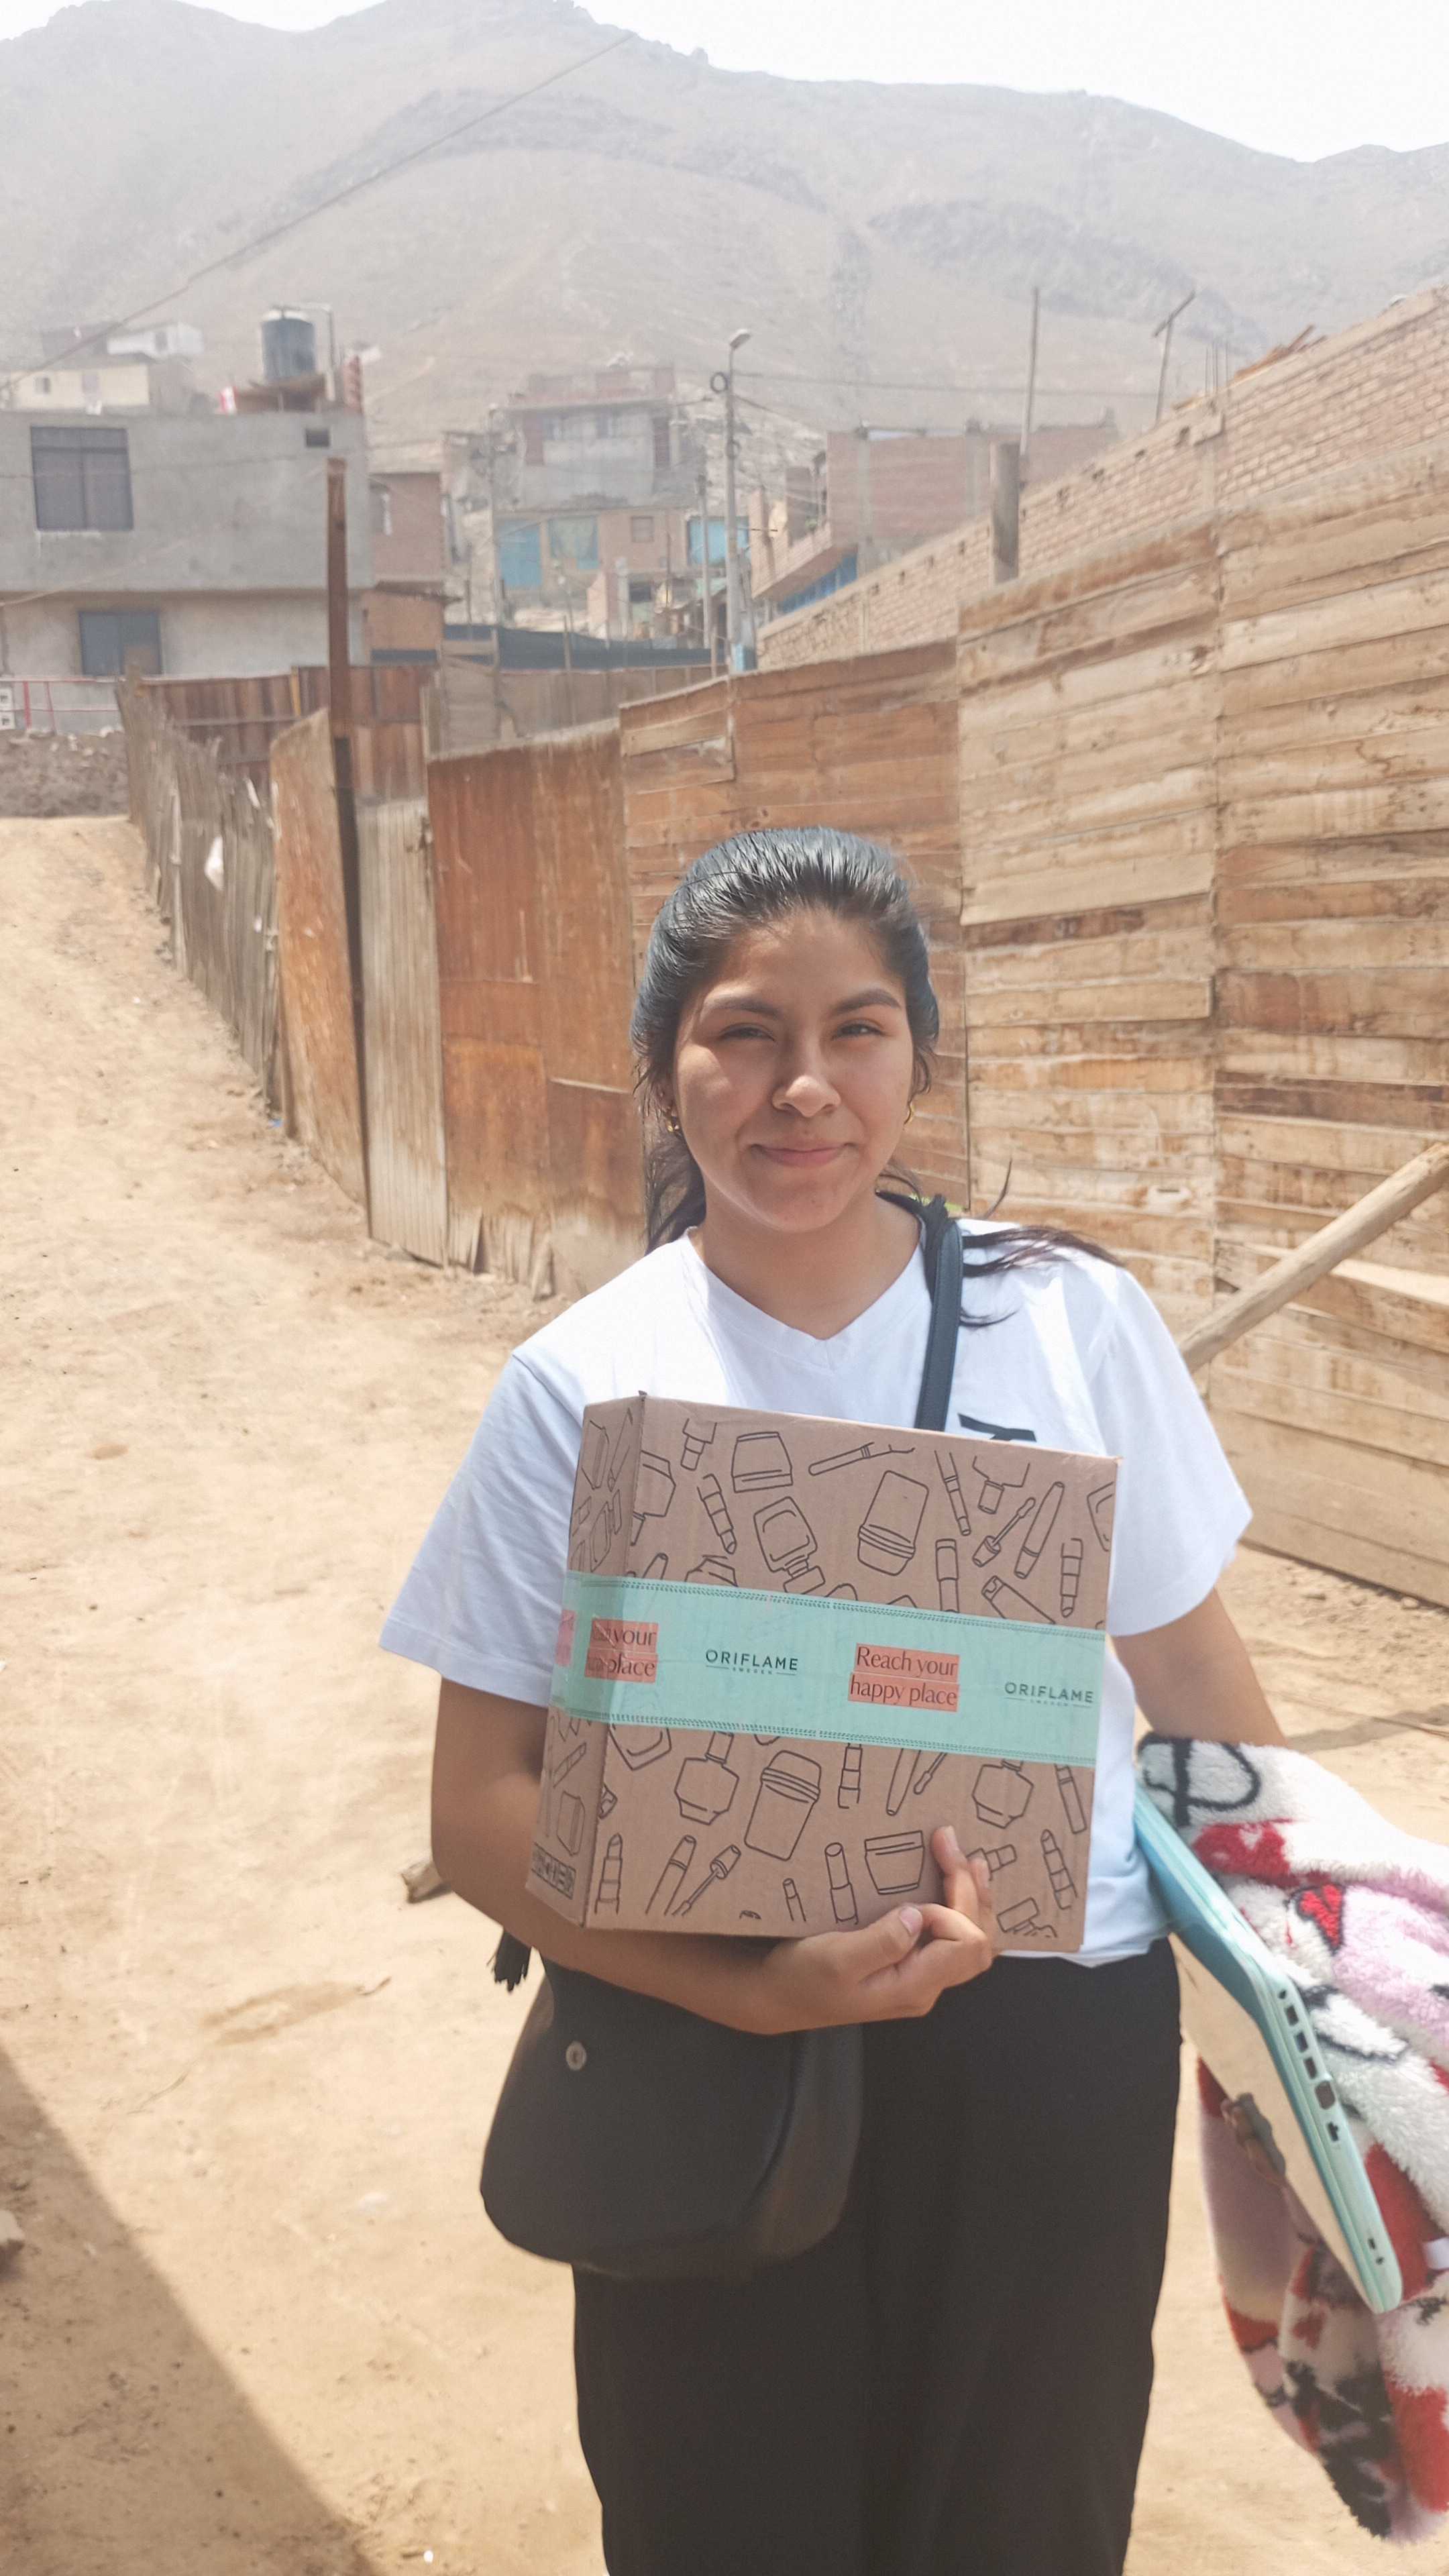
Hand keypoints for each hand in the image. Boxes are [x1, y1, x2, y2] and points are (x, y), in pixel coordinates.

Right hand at [743, 1826, 994, 2033]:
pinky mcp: (907, 1970)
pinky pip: (949, 1942)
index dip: (951, 1909)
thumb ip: (881, 1941)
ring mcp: (918, 1980)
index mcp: (913, 1986)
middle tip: (957, 1849)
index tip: (914, 1891)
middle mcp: (924, 1987)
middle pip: (977, 1945)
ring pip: (969, 1944)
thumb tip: (917, 1915)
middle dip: (974, 1894)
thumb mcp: (835, 1958)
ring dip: (973, 1901)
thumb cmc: (801, 1978)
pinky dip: (958, 1910)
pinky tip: (953, 1890)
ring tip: (969, 1863)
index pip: (963, 1943)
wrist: (776, 1997)